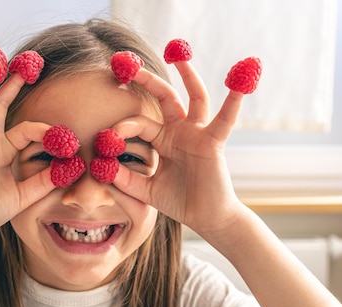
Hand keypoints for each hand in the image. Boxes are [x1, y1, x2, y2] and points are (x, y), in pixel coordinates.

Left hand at [112, 62, 245, 237]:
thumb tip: (100, 166)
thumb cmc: (178, 202)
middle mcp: (180, 132)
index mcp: (163, 140)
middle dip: (147, 80)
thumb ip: (124, 179)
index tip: (108, 139)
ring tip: (178, 53)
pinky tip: (242, 79)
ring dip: (187, 75)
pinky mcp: (213, 142)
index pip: (140, 123)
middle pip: (164, 98)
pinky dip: (235, 99)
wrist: (205, 218)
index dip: (123, 128)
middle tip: (128, 63)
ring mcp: (198, 134)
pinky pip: (225, 119)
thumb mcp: (144, 191)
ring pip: (193, 98)